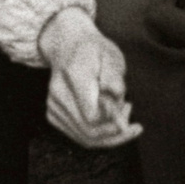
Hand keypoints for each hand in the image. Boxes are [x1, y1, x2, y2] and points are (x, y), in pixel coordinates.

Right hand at [43, 8, 138, 149]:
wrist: (67, 46)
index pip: (92, 115)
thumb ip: (115, 78)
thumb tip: (117, 98)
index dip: (113, 121)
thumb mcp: (111, 55)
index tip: (129, 107)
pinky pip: (79, 136)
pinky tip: (109, 117)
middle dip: (116, 132)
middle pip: (89, 131)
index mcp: (74, 75)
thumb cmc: (94, 51)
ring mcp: (53, 106)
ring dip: (110, 135)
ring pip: (85, 138)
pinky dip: (99, 134)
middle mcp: (58, 94)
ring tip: (124, 113)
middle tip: (131, 114)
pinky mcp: (53, 115)